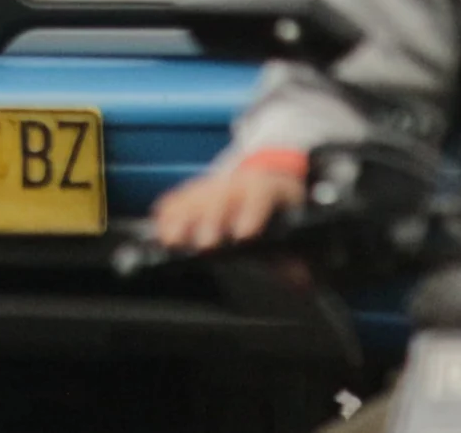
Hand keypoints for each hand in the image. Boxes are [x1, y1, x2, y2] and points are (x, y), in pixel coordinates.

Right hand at [149, 162, 307, 252]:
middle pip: (223, 195)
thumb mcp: (296, 227)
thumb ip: (296, 257)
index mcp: (268, 186)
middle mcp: (238, 181)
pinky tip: (160, 229)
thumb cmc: (280, 211)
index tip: (245, 234)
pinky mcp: (194, 192)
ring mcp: (214, 184)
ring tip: (173, 240)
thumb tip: (300, 281)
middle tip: (205, 244)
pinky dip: (168, 214)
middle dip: (212, 219)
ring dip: (183, 218)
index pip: (261, 192)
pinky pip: (178, 199)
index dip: (253, 212)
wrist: (266, 180)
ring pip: (196, 196)